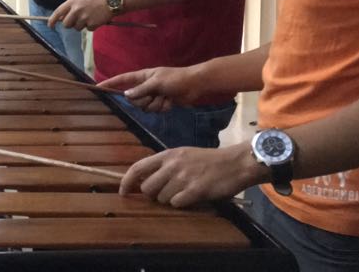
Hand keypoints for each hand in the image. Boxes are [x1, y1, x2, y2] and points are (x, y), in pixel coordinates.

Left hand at [47, 0, 112, 29]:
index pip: (58, 12)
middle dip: (70, 24)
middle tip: (77, 21)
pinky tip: (97, 18)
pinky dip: (93, 26)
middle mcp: (76, 10)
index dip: (52, 20)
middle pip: (66, 24)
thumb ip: (72, 6)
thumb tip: (63, 17)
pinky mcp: (92, 24)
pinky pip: (88, 29)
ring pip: (77, 28)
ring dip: (82, 25)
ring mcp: (84, 17)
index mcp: (73, 1)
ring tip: (91, 16)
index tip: (50, 26)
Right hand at [99, 66, 202, 112]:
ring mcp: (153, 95)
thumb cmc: (176, 79)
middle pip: (133, 99)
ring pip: (144, 107)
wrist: (195, 85)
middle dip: (144, 100)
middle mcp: (145, 86)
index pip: (122, 79)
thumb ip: (140, 89)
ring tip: (166, 97)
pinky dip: (163, 107)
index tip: (97, 88)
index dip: (110, 83)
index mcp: (142, 76)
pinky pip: (155, 111)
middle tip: (155, 95)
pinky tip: (171, 102)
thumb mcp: (157, 83)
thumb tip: (125, 95)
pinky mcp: (161, 103)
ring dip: (156, 104)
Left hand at [120, 144, 266, 207]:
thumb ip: (165, 165)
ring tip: (185, 192)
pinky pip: (177, 203)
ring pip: (162, 198)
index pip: (138, 167)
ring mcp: (183, 177)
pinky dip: (183, 204)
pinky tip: (193, 197)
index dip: (126, 181)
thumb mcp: (183, 156)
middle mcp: (172, 165)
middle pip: (147, 188)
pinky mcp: (195, 190)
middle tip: (166, 193)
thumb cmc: (209, 161)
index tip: (122, 192)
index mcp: (168, 155)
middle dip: (153, 195)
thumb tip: (146, 181)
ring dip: (170, 200)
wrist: (236, 162)